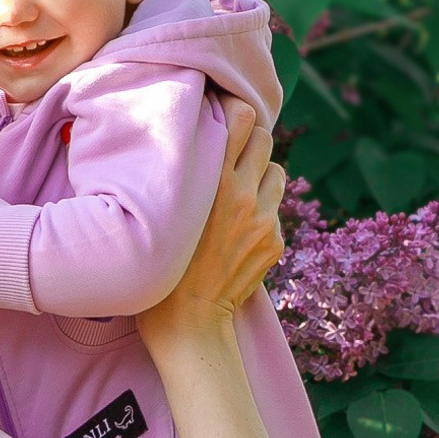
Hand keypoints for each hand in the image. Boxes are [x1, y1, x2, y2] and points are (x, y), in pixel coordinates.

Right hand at [138, 98, 283, 357]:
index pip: (242, 116)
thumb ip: (190, 175)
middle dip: (250, 143)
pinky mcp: (275, 241)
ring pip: (276, 171)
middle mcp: (244, 194)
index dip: (234, 114)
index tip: (221, 120)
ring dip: (261, 176)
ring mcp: (264, 219)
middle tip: (231, 158)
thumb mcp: (165, 209)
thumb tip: (201, 144)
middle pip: (265, 137)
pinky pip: (275, 209)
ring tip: (239, 195)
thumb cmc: (162, 265)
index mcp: (213, 180)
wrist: (188, 323)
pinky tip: (239, 232)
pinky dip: (262, 213)